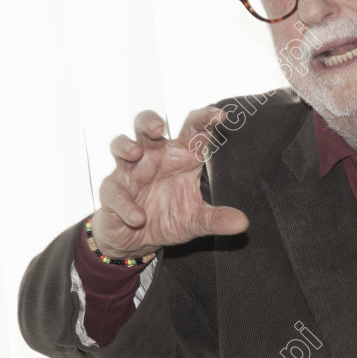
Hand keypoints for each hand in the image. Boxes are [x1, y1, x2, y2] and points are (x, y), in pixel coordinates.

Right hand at [91, 107, 248, 258]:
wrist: (136, 241)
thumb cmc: (168, 218)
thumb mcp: (197, 221)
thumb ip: (217, 219)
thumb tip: (243, 224)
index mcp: (180, 156)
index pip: (193, 130)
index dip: (206, 118)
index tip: (222, 116)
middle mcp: (154, 157)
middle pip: (147, 126)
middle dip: (151, 122)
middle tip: (161, 129)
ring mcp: (130, 171)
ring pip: (120, 145)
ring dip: (126, 145)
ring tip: (136, 152)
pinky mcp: (112, 191)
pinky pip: (115, 192)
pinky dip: (126, 204)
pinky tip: (138, 217)